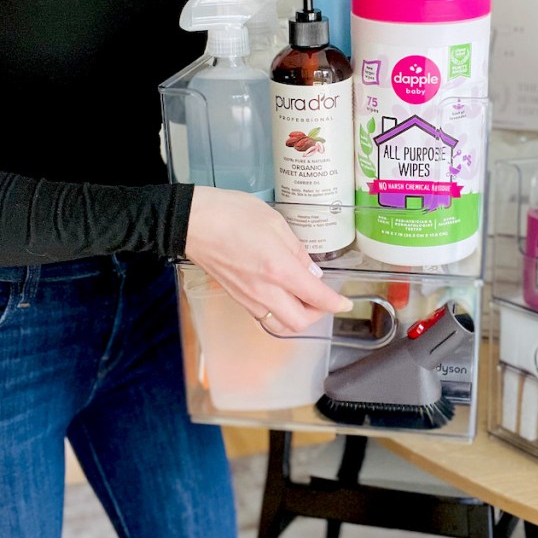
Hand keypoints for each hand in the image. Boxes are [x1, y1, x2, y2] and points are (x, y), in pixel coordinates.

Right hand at [184, 186, 351, 332]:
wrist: (192, 221)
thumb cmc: (231, 214)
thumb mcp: (275, 223)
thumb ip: (297, 251)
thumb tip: (311, 273)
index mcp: (279, 270)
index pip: (317, 298)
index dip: (336, 303)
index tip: (345, 302)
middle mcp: (265, 291)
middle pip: (299, 322)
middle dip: (318, 315)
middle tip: (324, 299)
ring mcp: (247, 298)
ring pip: (280, 323)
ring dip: (297, 316)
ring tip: (303, 297)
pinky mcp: (235, 297)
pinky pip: (263, 315)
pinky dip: (278, 311)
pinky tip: (280, 293)